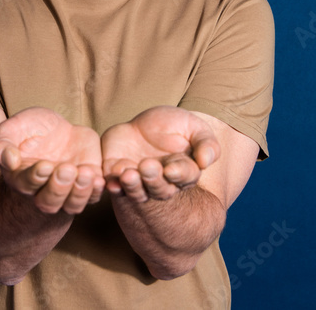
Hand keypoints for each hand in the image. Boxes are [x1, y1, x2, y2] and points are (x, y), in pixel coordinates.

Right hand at [0, 107, 103, 214]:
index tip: (44, 165)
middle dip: (58, 188)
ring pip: (73, 204)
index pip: (26, 184)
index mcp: (20, 179)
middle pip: (49, 202)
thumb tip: (6, 159)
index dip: (35, 177)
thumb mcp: (11, 130)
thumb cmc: (29, 131)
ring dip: (80, 192)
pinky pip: (93, 196)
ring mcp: (67, 190)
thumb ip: (2, 144)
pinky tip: (99, 179)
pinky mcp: (86, 184)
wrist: (54, 130)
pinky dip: (97, 191)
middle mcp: (42, 191)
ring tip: (85, 173)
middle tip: (66, 169)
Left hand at [101, 106, 219, 202]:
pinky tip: (110, 180)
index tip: (171, 169)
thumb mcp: (194, 128)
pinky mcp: (117, 175)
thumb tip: (206, 161)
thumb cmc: (174, 126)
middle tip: (147, 166)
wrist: (145, 123)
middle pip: (159, 188)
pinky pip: (114, 184)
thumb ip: (205, 144)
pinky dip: (112, 185)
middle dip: (153, 179)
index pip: (184, 176)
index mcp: (183, 171)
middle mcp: (161, 182)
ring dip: (132, 186)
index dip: (178, 174)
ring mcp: (138, 181)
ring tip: (128, 175)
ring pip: (136, 191)